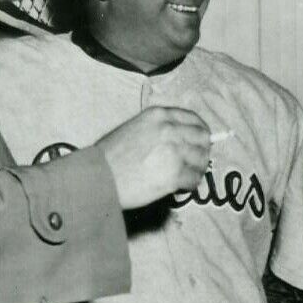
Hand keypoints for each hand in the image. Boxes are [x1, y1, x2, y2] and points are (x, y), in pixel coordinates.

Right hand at [94, 106, 210, 209]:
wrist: (98, 176)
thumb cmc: (110, 156)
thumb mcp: (134, 128)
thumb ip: (159, 129)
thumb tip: (184, 140)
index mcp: (159, 115)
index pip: (194, 120)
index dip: (200, 133)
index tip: (200, 143)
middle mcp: (169, 129)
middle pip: (203, 139)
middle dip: (201, 152)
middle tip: (194, 163)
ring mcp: (174, 151)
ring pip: (202, 160)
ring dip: (197, 169)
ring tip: (186, 177)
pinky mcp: (174, 174)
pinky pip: (195, 179)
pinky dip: (191, 184)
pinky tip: (181, 187)